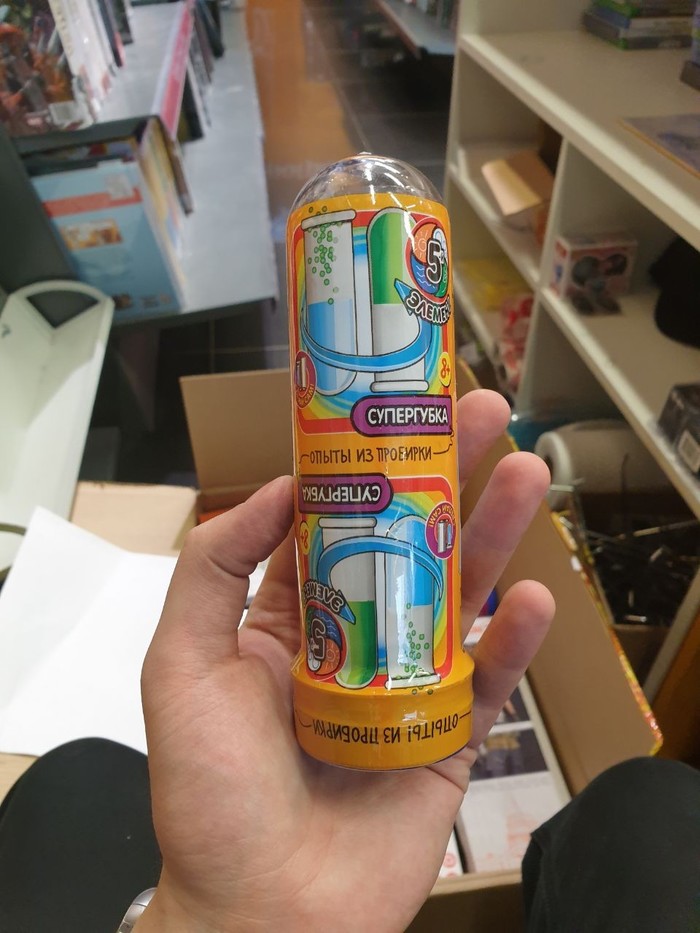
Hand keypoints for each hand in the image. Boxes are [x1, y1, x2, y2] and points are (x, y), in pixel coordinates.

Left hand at [137, 389, 553, 932]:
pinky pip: (488, 683)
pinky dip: (513, 643)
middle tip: (481, 417)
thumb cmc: (211, 793)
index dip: (364, 469)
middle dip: (445, 481)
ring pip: (458, 600)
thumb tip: (278, 490)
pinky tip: (529, 599)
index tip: (394, 412)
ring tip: (523, 477)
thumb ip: (212, 570)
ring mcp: (406, 688)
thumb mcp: (181, 666)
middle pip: (410, 547)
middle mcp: (354, 642)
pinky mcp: (448, 740)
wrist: (262, 913)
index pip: (334, 526)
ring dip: (493, 538)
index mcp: (288, 621)